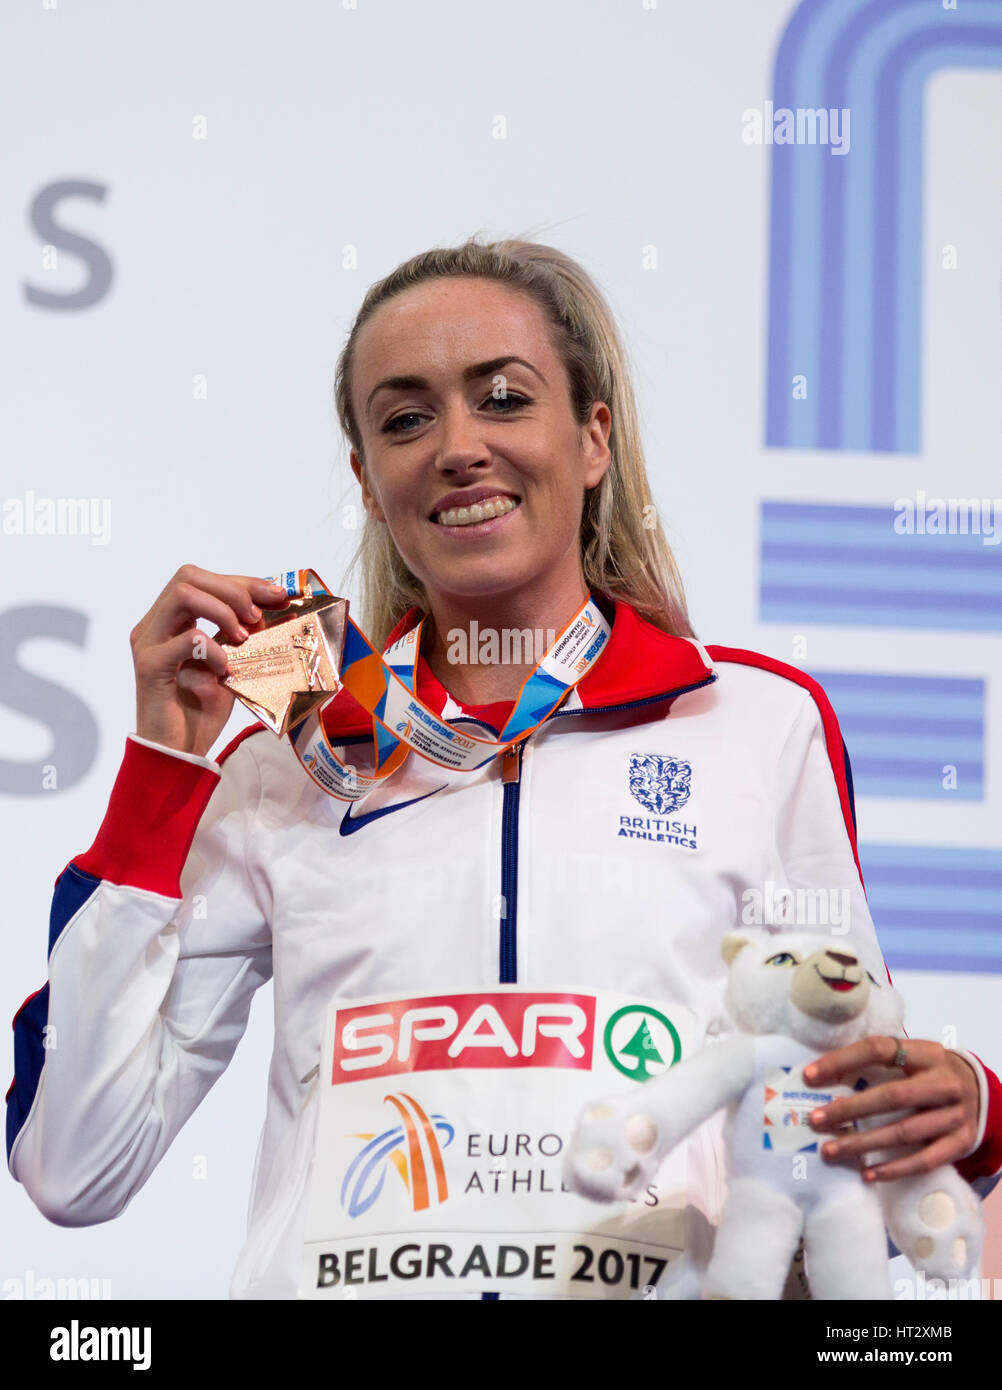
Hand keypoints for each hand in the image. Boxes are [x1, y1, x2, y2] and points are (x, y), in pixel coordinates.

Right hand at [131, 565, 289, 757]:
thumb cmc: (199, 709)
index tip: (276, 595)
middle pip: (188, 577)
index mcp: (169, 621)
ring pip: (182, 595)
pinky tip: (226, 669)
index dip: (242, 582)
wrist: (178, 750)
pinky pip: (187, 640)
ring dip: (221, 610)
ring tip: (243, 637)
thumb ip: (240, 634)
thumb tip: (273, 607)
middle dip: (232, 590)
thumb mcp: (229, 663)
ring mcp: (148, 644)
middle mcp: (152, 626)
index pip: (202, 581)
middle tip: (257, 616)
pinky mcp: (150, 667)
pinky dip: (214, 649)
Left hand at [803, 1035, 980, 1180]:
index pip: (879, 1049)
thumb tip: (822, 1072)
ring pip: (905, 1132)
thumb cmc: (930, 1073)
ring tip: (830, 1151)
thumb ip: (879, 1061)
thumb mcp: (913, 1056)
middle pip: (892, 1096)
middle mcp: (944, 1082)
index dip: (842, 1060)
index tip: (810, 1076)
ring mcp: (955, 1114)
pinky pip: (925, 1160)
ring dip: (864, 1144)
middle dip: (850, 1109)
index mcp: (926, 1053)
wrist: (981, 1092)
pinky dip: (895, 1169)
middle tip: (816, 1120)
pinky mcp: (961, 1143)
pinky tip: (868, 1173)